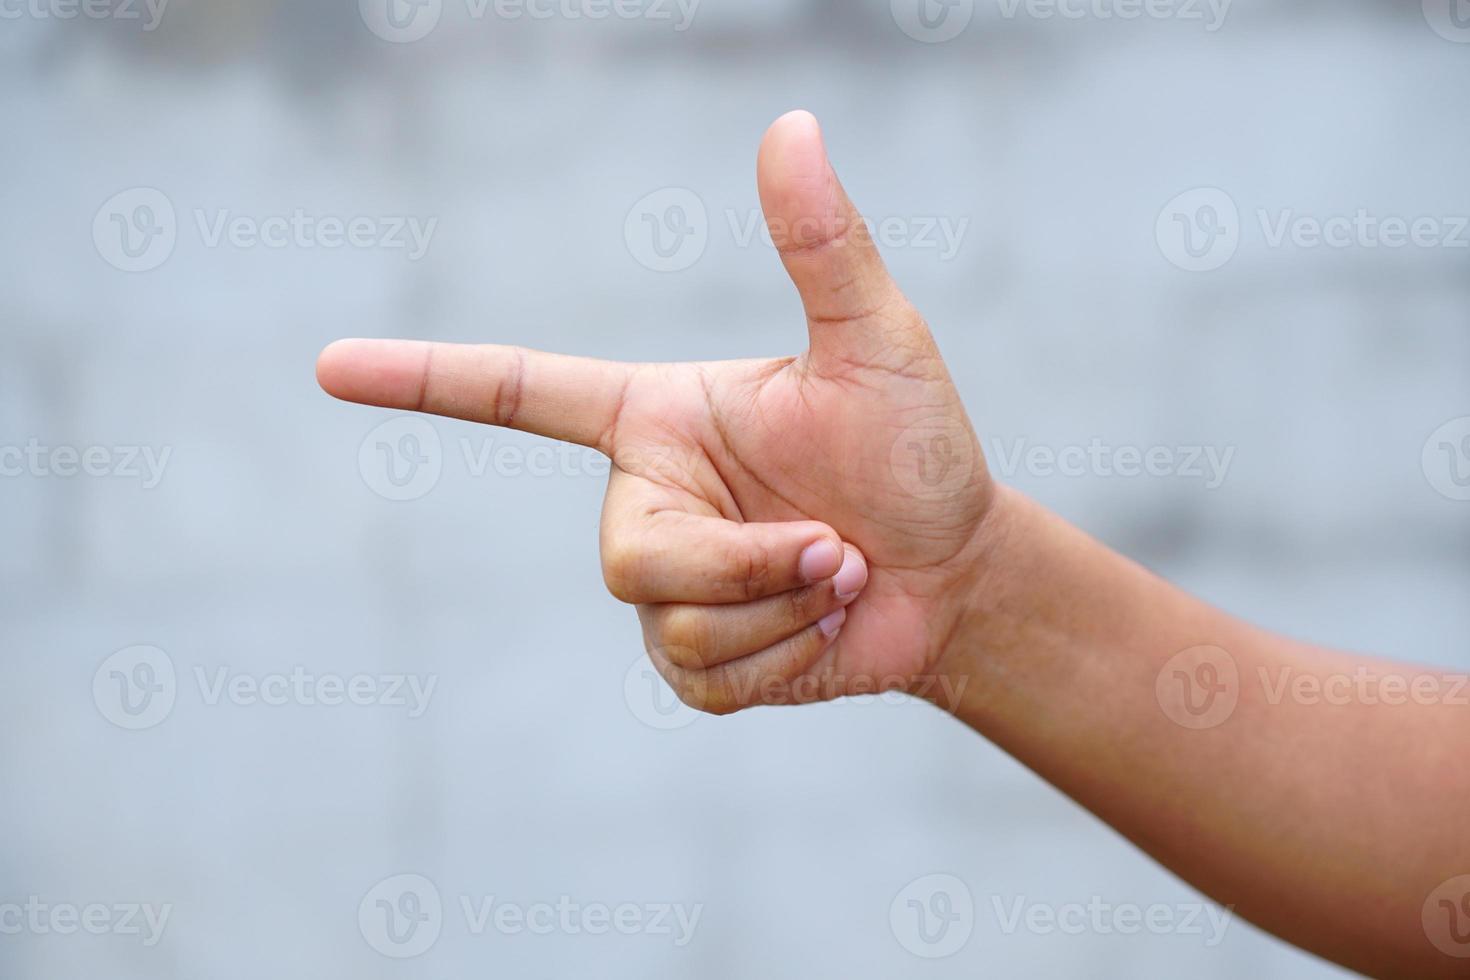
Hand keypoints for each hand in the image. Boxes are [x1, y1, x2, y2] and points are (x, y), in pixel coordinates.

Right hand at [317, 111, 993, 713]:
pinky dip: (786, 658)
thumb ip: (823, 247)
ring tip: (845, 574)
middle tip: (839, 548)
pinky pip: (704, 676)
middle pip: (627, 558)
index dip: (424, 380)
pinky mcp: (693, 659)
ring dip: (782, 609)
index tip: (330, 366)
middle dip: (745, 565)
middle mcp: (646, 498)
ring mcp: (664, 586)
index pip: (522, 392)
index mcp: (658, 418)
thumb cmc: (916, 448)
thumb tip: (790, 123)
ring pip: (672, 623)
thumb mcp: (877, 344)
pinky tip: (828, 627)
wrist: (953, 575)